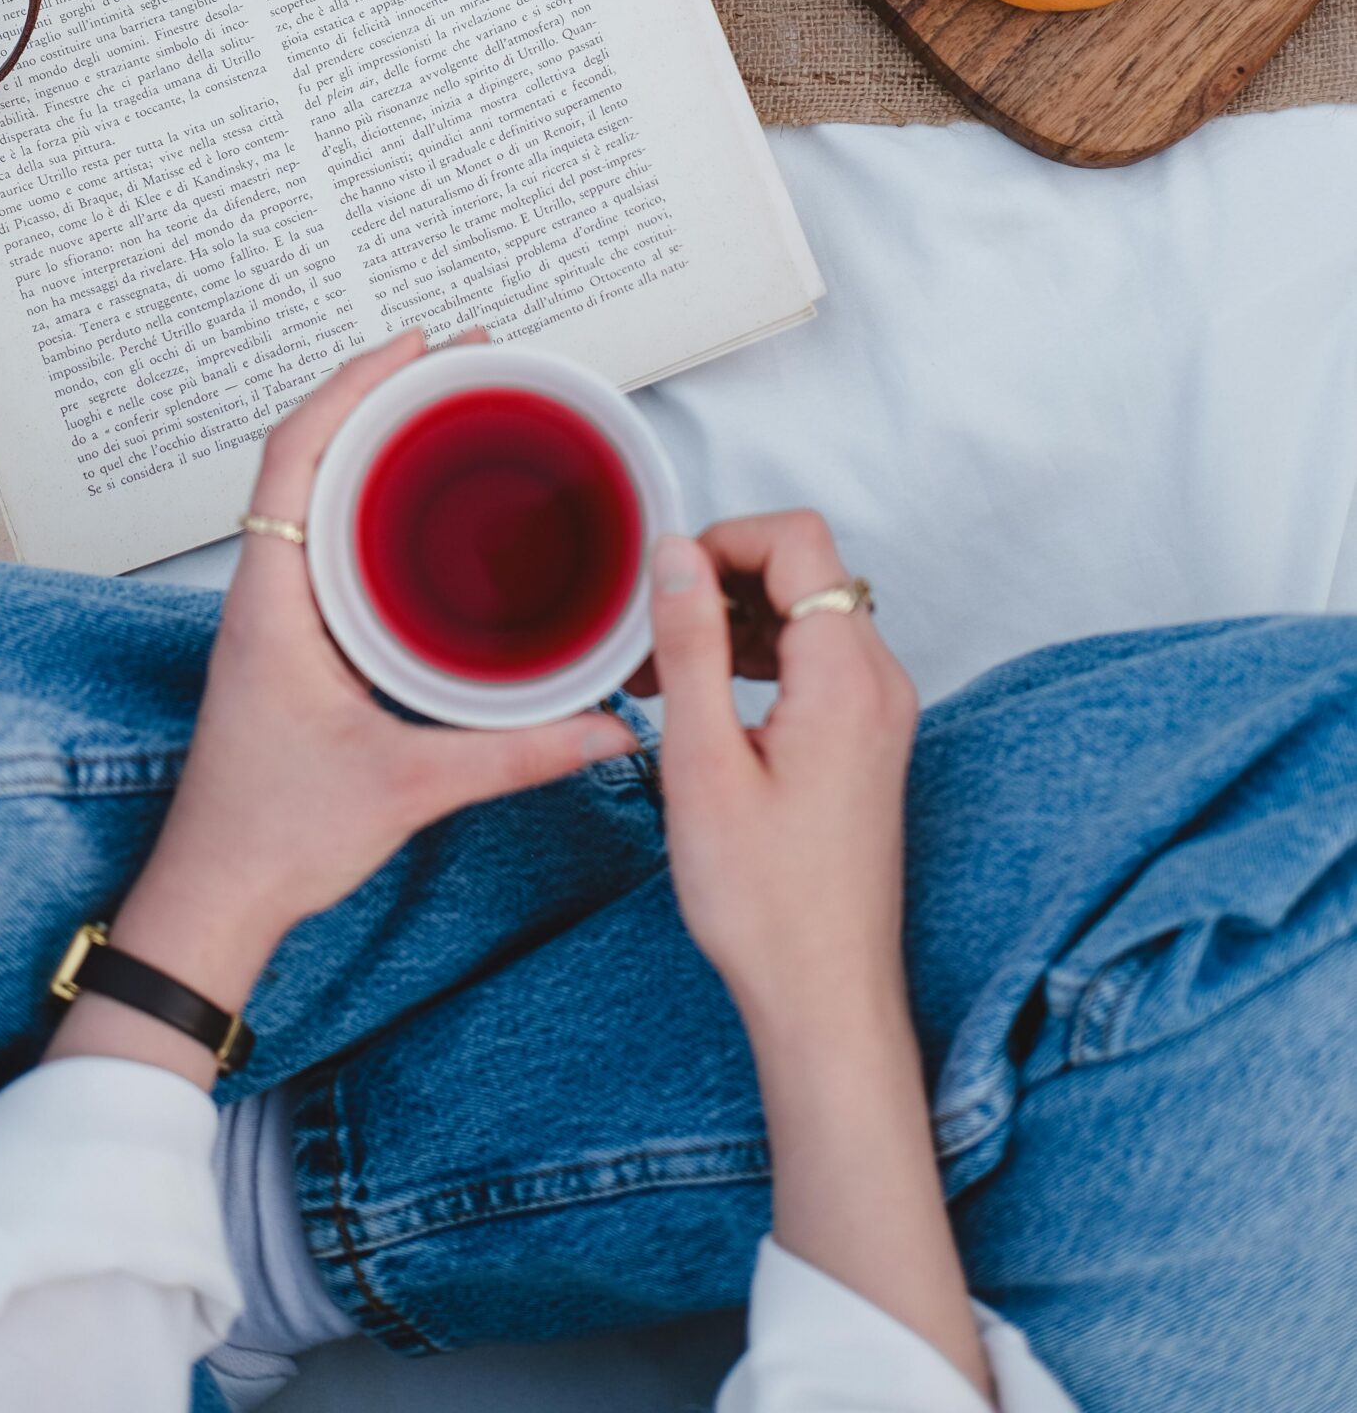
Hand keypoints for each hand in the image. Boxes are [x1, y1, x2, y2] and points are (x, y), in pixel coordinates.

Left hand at [60, 330, 634, 1075]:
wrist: (213, 897)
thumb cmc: (273, 839)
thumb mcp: (408, 789)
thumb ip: (515, 756)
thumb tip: (607, 728)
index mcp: (274, 603)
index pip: (292, 457)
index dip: (350, 386)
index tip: (412, 347)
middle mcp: (266, 593)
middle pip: (308, 456)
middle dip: (380, 395)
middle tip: (457, 361)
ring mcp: (276, 615)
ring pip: (315, 495)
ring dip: (373, 442)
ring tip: (446, 409)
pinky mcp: (293, 641)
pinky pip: (329, 541)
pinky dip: (373, 502)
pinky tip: (425, 510)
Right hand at [649, 512, 916, 1040]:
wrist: (823, 993)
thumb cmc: (764, 900)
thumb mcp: (701, 762)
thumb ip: (690, 645)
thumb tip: (676, 555)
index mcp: (846, 678)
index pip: (800, 540)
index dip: (724, 541)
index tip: (666, 588)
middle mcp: (879, 682)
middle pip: (807, 569)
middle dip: (722, 580)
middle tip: (653, 637)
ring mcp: (880, 711)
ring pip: (809, 612)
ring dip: (735, 619)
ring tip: (666, 674)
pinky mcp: (867, 738)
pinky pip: (816, 658)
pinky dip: (759, 656)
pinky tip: (706, 702)